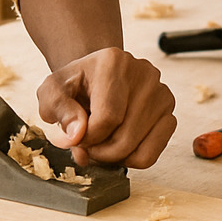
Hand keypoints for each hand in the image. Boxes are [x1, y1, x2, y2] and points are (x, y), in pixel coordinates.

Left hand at [36, 48, 176, 167]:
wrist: (94, 79)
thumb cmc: (75, 86)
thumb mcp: (52, 92)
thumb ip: (58, 110)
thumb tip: (78, 134)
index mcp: (114, 62)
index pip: (107, 118)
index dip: (87, 139)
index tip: (76, 137)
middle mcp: (145, 74)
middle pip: (124, 138)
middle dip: (99, 152)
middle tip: (87, 144)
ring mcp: (161, 94)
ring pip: (138, 150)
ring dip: (113, 156)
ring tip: (101, 142)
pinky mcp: (169, 113)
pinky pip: (152, 153)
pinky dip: (132, 158)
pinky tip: (119, 145)